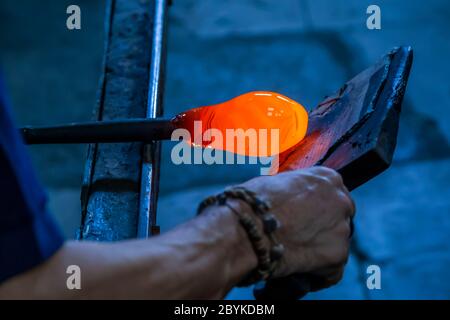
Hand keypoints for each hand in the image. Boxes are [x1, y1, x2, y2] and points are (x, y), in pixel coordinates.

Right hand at [238, 166, 354, 290]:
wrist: (248, 229)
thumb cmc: (253, 203)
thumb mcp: (275, 183)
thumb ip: (292, 191)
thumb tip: (287, 199)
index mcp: (326, 179)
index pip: (332, 194)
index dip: (317, 208)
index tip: (306, 217)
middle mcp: (340, 201)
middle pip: (337, 218)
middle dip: (321, 228)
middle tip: (300, 237)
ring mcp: (341, 229)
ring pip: (334, 244)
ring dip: (317, 250)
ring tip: (292, 255)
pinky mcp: (338, 256)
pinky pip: (331, 270)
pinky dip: (315, 274)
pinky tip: (296, 271)